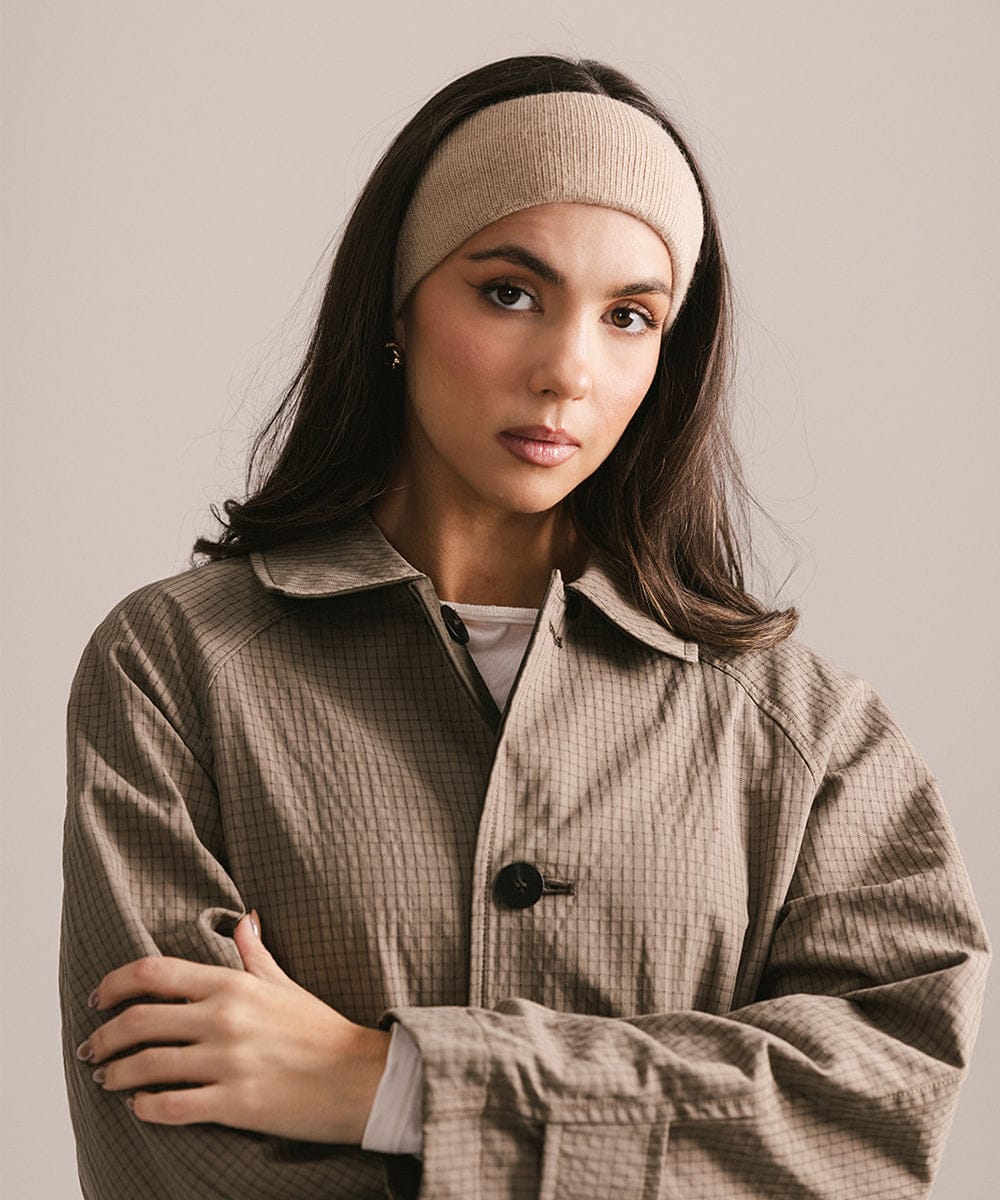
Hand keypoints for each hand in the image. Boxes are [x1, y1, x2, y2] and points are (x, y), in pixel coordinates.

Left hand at [76, 913, 390, 1143]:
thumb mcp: (285, 985)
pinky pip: (170, 1107)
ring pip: (146, 1067)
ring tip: (108, 1080)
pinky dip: (145, 1108)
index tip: (98, 999)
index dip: (115, 984)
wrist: (361, 1077)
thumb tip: (245, 919)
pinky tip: (141, 1107)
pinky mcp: (234, 1104)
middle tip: (91, 1048)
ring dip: (116, 1075)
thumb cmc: (322, 1031)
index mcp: (234, 985)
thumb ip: (255, 954)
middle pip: (139, 1021)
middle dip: (104, 1037)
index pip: (155, 973)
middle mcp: (225, 1018)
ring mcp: (228, 1062)